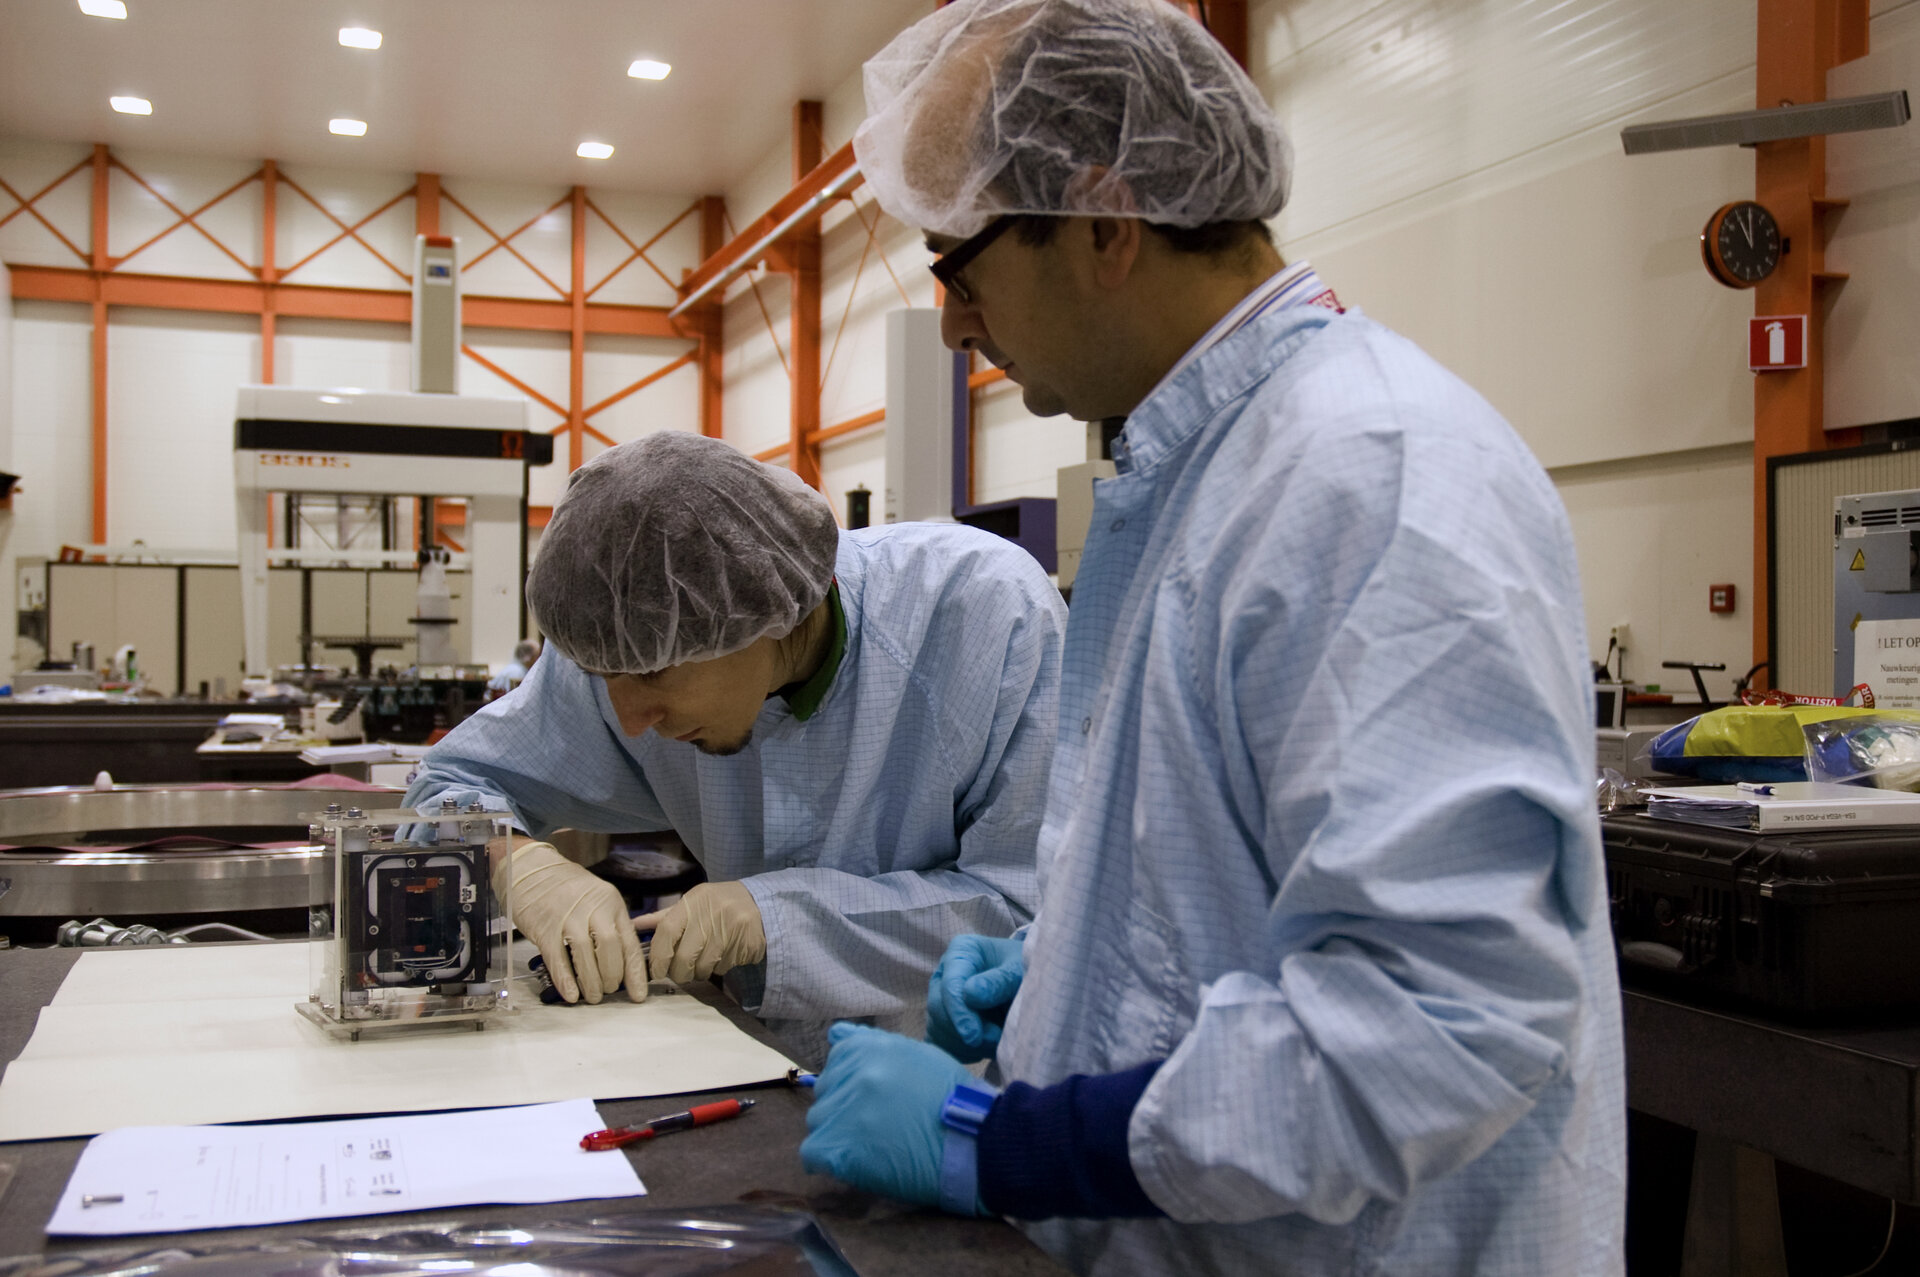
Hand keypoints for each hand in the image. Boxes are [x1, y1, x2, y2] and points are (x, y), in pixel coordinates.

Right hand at [498, 842, 647, 1003]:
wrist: (532, 870)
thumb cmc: (567, 888)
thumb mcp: (598, 898)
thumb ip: (611, 925)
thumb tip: (623, 961)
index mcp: (611, 903)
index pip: (629, 941)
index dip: (636, 972)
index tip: (638, 994)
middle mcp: (593, 908)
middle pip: (610, 948)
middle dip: (612, 977)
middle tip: (609, 991)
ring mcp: (567, 918)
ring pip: (585, 955)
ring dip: (591, 982)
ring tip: (593, 997)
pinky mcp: (545, 928)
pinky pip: (557, 958)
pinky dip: (565, 980)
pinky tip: (571, 995)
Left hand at [633, 881, 766, 983]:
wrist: (758, 902)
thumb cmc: (716, 905)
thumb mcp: (690, 904)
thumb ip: (663, 918)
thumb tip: (632, 925)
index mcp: (694, 901)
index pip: (667, 931)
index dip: (658, 956)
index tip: (657, 971)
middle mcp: (712, 912)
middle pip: (684, 957)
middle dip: (679, 973)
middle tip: (680, 974)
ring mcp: (732, 928)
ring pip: (704, 967)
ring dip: (701, 972)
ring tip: (705, 961)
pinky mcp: (748, 942)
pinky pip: (724, 967)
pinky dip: (720, 968)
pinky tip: (724, 954)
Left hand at [800, 1023, 985, 1212]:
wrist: (973, 1140)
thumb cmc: (951, 1096)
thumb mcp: (915, 1054)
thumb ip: (871, 1043)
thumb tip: (834, 1034)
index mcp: (863, 1049)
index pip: (836, 1065)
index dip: (855, 1085)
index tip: (878, 1100)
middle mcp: (846, 1075)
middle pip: (826, 1093)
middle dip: (846, 1108)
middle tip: (880, 1125)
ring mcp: (839, 1112)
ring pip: (818, 1122)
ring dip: (839, 1134)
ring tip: (874, 1145)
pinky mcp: (836, 1149)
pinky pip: (812, 1154)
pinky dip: (827, 1160)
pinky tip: (854, 1163)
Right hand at [926, 934, 1023, 1062]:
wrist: (1029, 986)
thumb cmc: (1026, 973)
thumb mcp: (1019, 972)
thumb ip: (998, 981)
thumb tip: (970, 994)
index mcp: (961, 952)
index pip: (950, 984)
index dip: (960, 1013)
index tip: (974, 1037)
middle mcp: (944, 973)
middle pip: (939, 1008)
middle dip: (965, 1031)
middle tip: (995, 1040)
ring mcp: (941, 999)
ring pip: (938, 1029)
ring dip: (965, 1045)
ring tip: (996, 1042)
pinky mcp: (943, 1022)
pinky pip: (941, 1044)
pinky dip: (961, 1052)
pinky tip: (984, 1048)